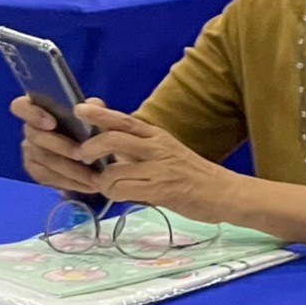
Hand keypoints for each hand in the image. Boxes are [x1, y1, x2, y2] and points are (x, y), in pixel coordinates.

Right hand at [12, 95, 99, 199]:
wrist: (92, 152)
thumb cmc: (89, 128)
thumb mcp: (94, 115)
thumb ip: (93, 108)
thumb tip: (92, 105)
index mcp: (37, 108)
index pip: (21, 107)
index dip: (33, 115)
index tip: (52, 123)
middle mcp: (29, 129)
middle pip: (37, 138)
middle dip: (62, 147)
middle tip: (84, 155)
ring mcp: (29, 151)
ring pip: (45, 161)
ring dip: (72, 170)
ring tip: (94, 176)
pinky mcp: (35, 170)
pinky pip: (49, 178)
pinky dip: (70, 182)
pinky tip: (88, 186)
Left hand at [72, 101, 231, 220]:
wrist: (225, 192)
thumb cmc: (192, 174)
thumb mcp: (166, 152)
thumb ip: (137, 146)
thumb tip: (108, 138)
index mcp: (157, 135)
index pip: (124, 120)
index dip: (99, 113)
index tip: (80, 108)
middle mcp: (157, 148)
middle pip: (114, 139)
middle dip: (90, 147)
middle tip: (81, 156)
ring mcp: (159, 169)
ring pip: (115, 171)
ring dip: (103, 181)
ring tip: (105, 186)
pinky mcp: (162, 190)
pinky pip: (125, 190)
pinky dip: (115, 194)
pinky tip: (119, 196)